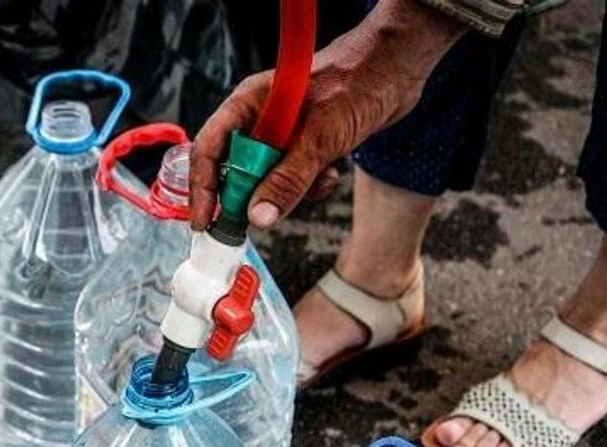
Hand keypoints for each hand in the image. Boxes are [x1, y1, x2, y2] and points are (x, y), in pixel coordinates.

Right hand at [190, 0, 466, 230]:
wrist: (402, 66)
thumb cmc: (360, 79)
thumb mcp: (321, 136)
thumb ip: (288, 179)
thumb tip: (259, 217)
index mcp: (250, 105)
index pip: (210, 149)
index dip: (204, 187)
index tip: (206, 221)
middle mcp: (262, 120)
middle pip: (236, 170)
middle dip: (251, 196)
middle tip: (259, 219)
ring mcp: (285, 134)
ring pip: (269, 181)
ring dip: (290, 193)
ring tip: (317, 181)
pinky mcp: (308, 146)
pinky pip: (296, 180)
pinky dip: (312, 187)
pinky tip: (331, 174)